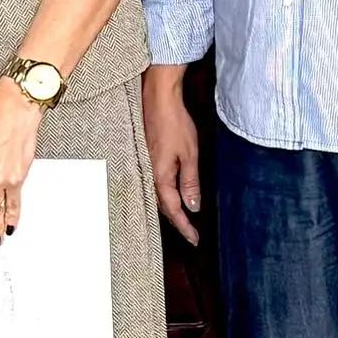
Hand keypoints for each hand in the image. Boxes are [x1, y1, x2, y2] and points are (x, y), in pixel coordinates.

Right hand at [142, 65, 201, 244]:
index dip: (184, 226)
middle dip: (176, 221)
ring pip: (155, 197)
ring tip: (181, 220)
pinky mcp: (143, 159)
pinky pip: (151, 185)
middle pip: (161, 207)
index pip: (173, 210)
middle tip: (191, 234)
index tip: (195, 239)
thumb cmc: (175, 123)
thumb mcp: (189, 154)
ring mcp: (143, 167)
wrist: (157, 99)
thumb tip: (193, 206)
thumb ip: (190, 182)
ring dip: (168, 210)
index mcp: (160, 177)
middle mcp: (147, 175)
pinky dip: (161, 196)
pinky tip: (167, 197)